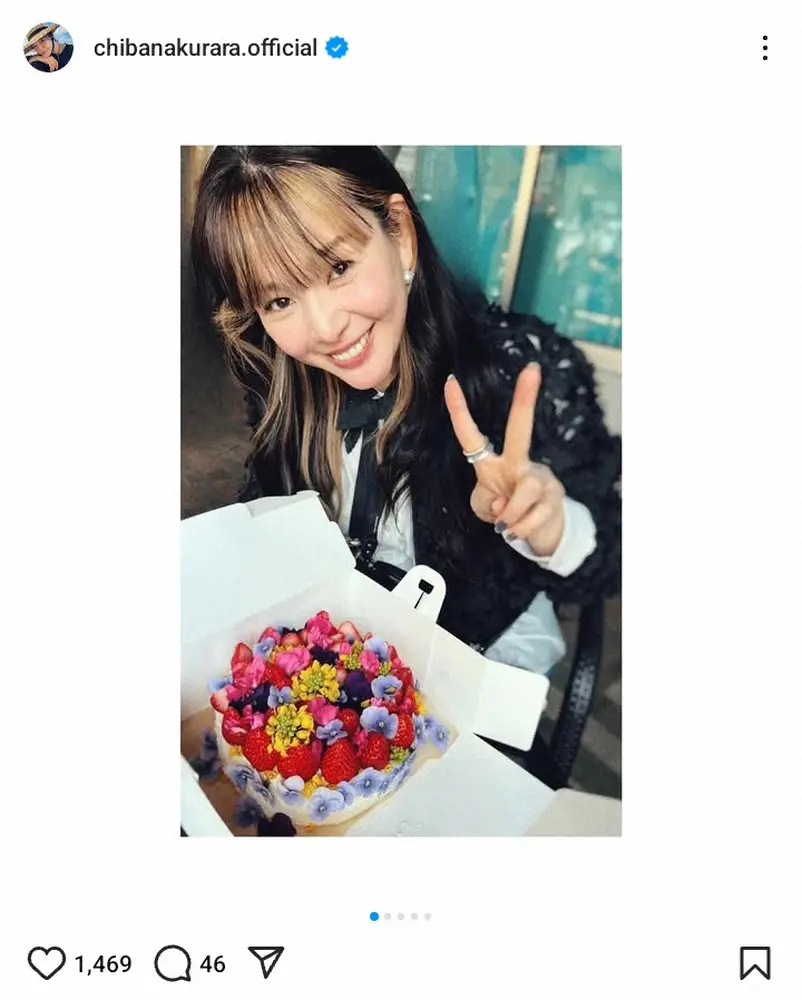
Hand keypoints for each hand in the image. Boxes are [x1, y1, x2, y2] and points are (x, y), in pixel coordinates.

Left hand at [444, 364, 565, 557]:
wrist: (538, 533)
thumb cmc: (507, 513)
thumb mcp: (484, 509)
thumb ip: (485, 503)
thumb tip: (502, 501)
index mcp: (493, 463)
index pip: (472, 435)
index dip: (459, 411)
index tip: (450, 381)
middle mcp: (518, 462)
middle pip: (520, 429)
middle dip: (525, 401)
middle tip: (533, 370)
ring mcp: (540, 476)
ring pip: (526, 490)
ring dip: (512, 514)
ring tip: (506, 526)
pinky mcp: (556, 495)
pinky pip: (534, 515)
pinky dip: (521, 528)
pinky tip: (517, 530)